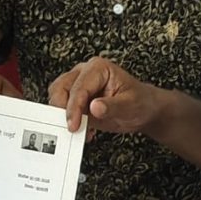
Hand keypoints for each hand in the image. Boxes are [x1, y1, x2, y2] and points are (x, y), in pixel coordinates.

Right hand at [48, 55, 163, 135]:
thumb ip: (113, 106)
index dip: (74, 107)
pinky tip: (83, 131)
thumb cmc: (140, 102)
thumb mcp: (131, 105)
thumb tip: (94, 107)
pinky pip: (62, 109)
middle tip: (71, 127)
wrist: (143, 110)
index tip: (74, 124)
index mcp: (98, 68)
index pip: (79, 87)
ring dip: (62, 115)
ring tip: (78, 129)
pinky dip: (67, 120)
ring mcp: (78, 85)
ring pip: (57, 96)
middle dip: (62, 109)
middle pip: (60, 88)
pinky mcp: (76, 100)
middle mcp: (85, 73)